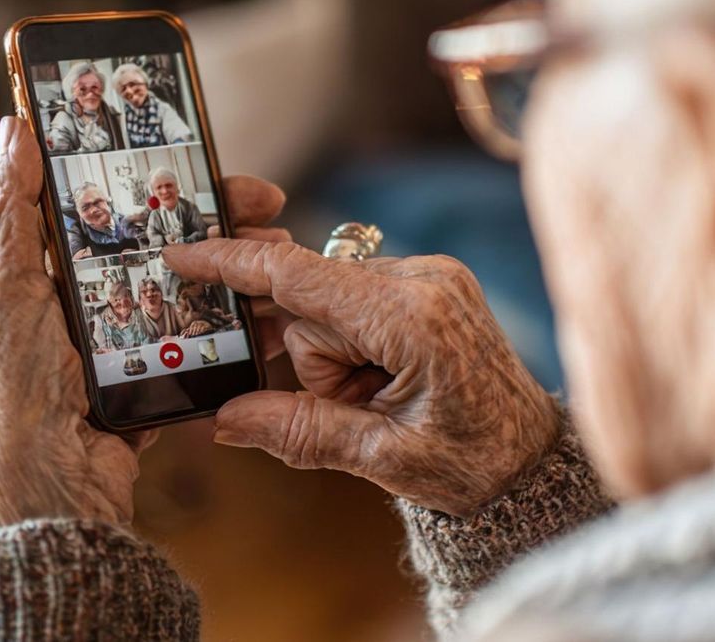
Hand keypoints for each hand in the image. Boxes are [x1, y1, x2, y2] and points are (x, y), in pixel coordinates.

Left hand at [0, 117, 291, 529]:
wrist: (50, 490)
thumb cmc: (16, 387)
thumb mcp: (6, 291)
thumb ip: (10, 215)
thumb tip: (15, 129)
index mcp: (63, 274)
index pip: (127, 211)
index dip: (175, 185)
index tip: (221, 168)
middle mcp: (102, 305)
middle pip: (176, 248)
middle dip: (227, 226)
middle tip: (272, 213)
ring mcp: (137, 346)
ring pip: (202, 295)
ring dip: (246, 276)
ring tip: (283, 262)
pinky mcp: (162, 385)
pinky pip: (211, 349)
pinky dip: (243, 333)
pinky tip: (273, 322)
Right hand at [162, 241, 560, 516]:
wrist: (532, 457)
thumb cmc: (473, 462)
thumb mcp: (383, 457)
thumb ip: (300, 432)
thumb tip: (226, 420)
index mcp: (413, 319)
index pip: (301, 277)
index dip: (234, 264)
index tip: (183, 252)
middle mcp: (425, 280)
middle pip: (312, 300)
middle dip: (316, 360)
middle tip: (360, 404)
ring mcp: (432, 275)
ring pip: (332, 302)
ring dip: (338, 356)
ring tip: (383, 398)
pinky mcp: (431, 283)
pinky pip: (358, 300)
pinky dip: (355, 342)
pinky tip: (386, 379)